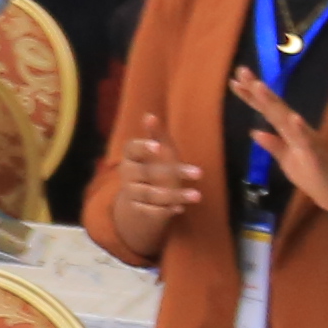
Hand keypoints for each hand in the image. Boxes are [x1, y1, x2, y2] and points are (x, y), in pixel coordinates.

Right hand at [98, 123, 203, 249]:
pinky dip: (167, 210)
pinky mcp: (139, 212)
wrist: (136, 205)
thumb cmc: (151, 171)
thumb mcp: (156, 153)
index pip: (132, 149)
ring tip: (197, 196)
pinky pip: (153, 211)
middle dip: (174, 172)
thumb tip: (149, 115)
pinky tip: (180, 209)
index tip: (159, 147)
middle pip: (148, 173)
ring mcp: (132, 194)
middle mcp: (127, 175)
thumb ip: (155, 135)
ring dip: (176, 195)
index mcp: (130, 157)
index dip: (144, 147)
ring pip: (153, 194)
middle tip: (200, 173)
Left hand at [223, 70, 327, 219]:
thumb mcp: (286, 160)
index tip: (234, 80)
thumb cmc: (312, 174)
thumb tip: (254, 132)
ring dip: (274, 103)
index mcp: (287, 131)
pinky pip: (307, 142)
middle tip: (242, 70)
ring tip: (259, 87)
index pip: (266, 110)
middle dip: (257, 90)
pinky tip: (294, 118)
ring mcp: (306, 141)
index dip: (250, 96)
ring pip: (287, 119)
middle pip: (274, 107)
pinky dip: (300, 130)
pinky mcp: (315, 156)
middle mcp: (297, 130)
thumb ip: (272, 145)